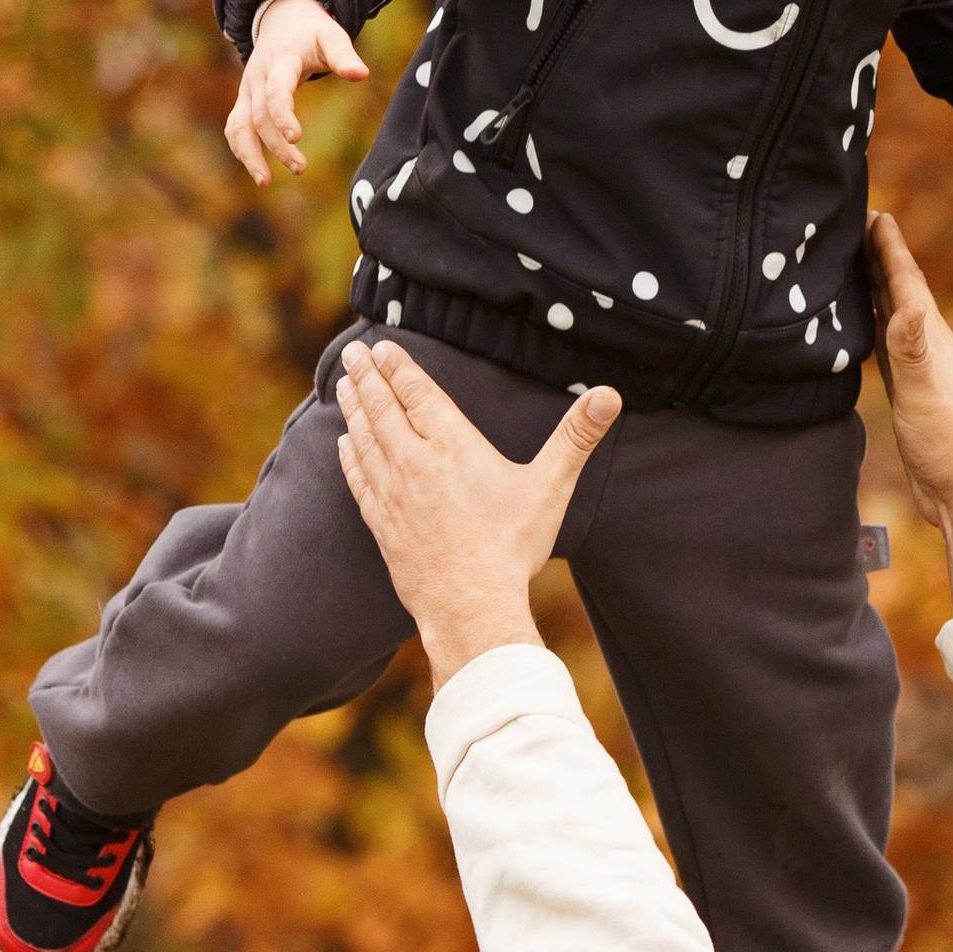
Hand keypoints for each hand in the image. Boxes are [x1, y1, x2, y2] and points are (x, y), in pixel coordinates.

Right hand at [225, 0, 367, 185]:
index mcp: (280, 61)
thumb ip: (345, 56)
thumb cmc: (312, 33)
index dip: (283, 114)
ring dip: (249, 154)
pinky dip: (241, 149)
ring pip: (239, 125)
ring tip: (266, 182)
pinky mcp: (244, 100)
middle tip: (300, 168)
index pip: (276, 90)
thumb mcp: (331, 36)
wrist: (282, 19)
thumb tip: (362, 74)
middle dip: (276, 145)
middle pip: (260, 116)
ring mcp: (247, 89)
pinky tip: (258, 172)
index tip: (296, 137)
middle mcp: (257, 77)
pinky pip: (236, 127)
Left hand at [336, 340, 618, 681]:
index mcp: (452, 445)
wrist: (470, 605)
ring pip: (364, 439)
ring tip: (343, 385)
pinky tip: (344, 445)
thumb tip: (610, 396)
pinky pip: (358, 479)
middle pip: (382, 408)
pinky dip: (349, 457)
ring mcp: (392, 494)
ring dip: (352, 409)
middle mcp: (414, 462)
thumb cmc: (511, 546)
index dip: (398, 366)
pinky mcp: (382, 524)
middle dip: (366, 377)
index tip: (380, 346)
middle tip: (352, 353)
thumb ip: (576, 437)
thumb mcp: (550, 486)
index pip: (417, 393)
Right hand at [867, 213, 952, 611]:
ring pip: (892, 313)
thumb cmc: (948, 442)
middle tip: (856, 222)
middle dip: (879, 255)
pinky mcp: (910, 390)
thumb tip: (908, 305)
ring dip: (876, 286)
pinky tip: (867, 324)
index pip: (906, 281)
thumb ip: (913, 351)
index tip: (873, 211)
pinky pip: (886, 343)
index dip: (887, 247)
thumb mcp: (925, 393)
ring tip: (856, 262)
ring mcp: (919, 366)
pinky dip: (874, 323)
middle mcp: (926, 345)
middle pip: (898, 289)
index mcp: (930, 337)